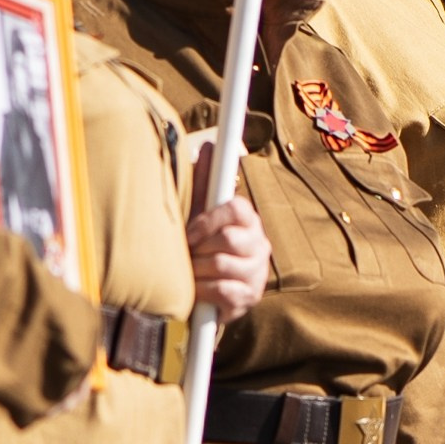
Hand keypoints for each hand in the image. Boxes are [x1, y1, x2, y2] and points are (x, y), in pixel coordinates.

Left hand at [185, 194, 270, 323]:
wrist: (206, 293)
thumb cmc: (202, 248)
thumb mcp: (200, 214)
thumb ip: (204, 183)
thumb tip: (208, 147)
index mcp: (248, 221)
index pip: (237, 209)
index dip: (209, 220)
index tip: (189, 233)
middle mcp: (259, 244)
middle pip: (229, 239)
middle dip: (199, 249)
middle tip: (186, 255)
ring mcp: (257, 272)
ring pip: (222, 265)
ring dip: (196, 270)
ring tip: (187, 273)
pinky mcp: (249, 297)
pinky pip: (222, 290)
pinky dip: (201, 290)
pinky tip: (194, 290)